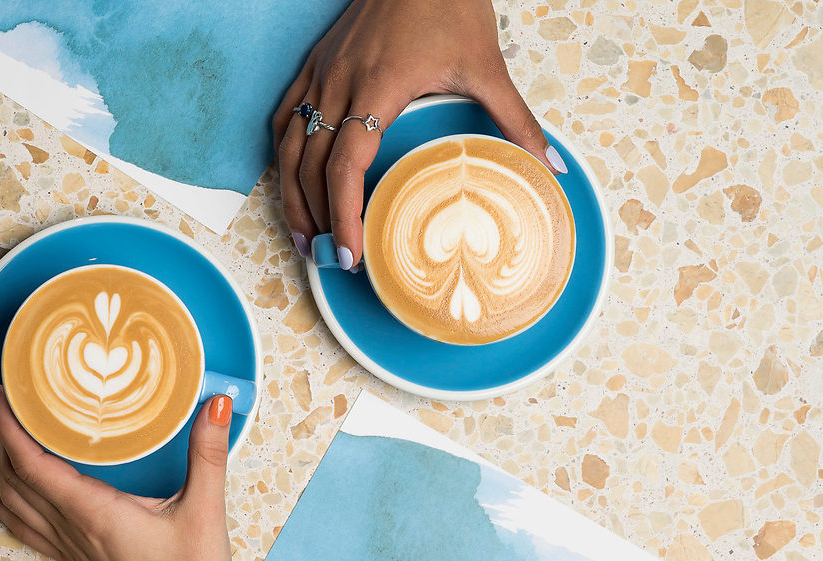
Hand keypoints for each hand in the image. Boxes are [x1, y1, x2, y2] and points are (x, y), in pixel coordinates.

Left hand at [0, 385, 231, 560]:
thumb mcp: (206, 511)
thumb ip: (208, 454)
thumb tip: (216, 406)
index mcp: (95, 513)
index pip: (34, 466)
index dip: (12, 429)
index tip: (5, 397)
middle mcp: (74, 531)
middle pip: (17, 481)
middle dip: (2, 438)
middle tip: (5, 400)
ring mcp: (72, 548)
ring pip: (16, 505)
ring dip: (1, 468)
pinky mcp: (79, 559)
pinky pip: (26, 528)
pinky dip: (4, 505)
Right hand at [273, 0, 566, 268]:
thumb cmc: (447, 4)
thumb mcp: (487, 65)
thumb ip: (516, 121)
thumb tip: (550, 167)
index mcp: (378, 88)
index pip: (345, 165)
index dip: (343, 215)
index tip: (351, 253)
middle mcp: (339, 84)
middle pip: (310, 167)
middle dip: (315, 220)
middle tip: (329, 260)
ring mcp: (320, 73)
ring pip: (289, 147)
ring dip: (291, 196)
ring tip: (303, 236)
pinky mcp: (314, 64)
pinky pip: (284, 118)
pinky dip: (284, 156)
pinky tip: (292, 181)